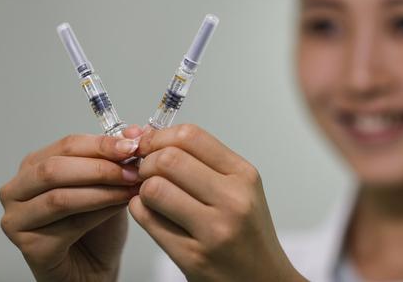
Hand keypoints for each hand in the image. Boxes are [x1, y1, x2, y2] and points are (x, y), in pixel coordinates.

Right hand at [0, 125, 143, 281]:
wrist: (94, 266)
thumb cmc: (97, 225)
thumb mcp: (111, 183)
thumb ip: (119, 157)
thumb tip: (137, 130)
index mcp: (35, 165)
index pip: (67, 145)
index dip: (102, 144)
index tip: (133, 145)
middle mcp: (17, 189)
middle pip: (56, 168)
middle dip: (101, 167)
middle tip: (134, 169)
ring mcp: (17, 219)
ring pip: (60, 196)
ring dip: (102, 190)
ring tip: (132, 188)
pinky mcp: (29, 246)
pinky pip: (66, 224)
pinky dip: (99, 213)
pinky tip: (121, 208)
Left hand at [129, 124, 306, 281]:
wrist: (262, 279)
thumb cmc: (247, 233)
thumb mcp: (240, 189)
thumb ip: (203, 163)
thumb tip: (152, 138)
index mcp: (244, 176)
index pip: (191, 136)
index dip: (160, 136)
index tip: (150, 145)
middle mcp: (233, 200)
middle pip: (169, 159)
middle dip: (147, 163)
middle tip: (148, 173)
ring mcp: (214, 230)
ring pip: (154, 188)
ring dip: (143, 190)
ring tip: (152, 196)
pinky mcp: (193, 257)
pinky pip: (148, 220)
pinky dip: (140, 211)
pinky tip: (153, 214)